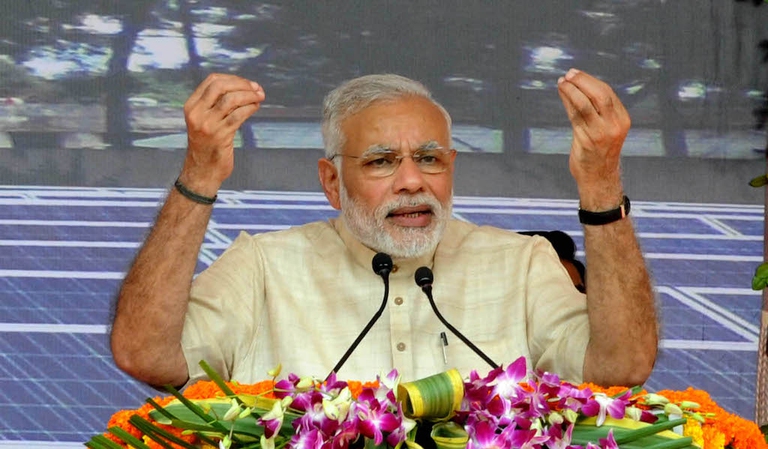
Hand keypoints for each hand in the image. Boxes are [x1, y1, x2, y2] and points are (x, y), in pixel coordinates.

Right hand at [180, 74, 264, 194]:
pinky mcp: (220, 136)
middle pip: (221, 86)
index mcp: (191, 106)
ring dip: (250, 96)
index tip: (248, 84)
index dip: (233, 79)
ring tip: (260, 97)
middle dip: (242, 84)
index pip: (212, 80)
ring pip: (232, 99)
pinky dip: (250, 108)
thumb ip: (216, 104)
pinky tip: (256, 107)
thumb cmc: (208, 144)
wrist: (202, 171)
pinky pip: (239, 115)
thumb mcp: (205, 120)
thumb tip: (244, 86)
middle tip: (257, 89)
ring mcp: (207, 125)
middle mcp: (197, 113)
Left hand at [557, 69, 628, 209]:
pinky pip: (575, 116)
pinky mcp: (587, 140)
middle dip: (583, 81)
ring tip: (562, 82)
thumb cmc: (599, 151)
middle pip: (599, 95)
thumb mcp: (604, 128)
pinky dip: (567, 102)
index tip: (576, 74)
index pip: (607, 93)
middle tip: (569, 74)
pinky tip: (561, 95)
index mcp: (622, 119)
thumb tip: (576, 85)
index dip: (590, 81)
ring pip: (585, 104)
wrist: (598, 177)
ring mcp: (601, 133)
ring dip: (572, 90)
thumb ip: (595, 109)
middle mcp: (614, 125)